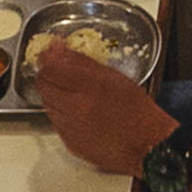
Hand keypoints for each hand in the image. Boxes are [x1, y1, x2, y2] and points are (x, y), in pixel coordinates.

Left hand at [28, 43, 176, 174]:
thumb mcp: (114, 77)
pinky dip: (61, 114)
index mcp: (89, 86)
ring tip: (71, 93)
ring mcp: (71, 127)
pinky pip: (56, 123)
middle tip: (56, 71)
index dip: (48, 58)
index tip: (50, 53)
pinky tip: (77, 112)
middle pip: (44, 85)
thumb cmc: (136, 109)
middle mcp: (76, 107)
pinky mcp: (71, 143)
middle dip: (47, 75)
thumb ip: (82, 61)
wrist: (147, 144)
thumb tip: (58, 48)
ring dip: (53, 94)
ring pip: (47, 104)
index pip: (51, 67)